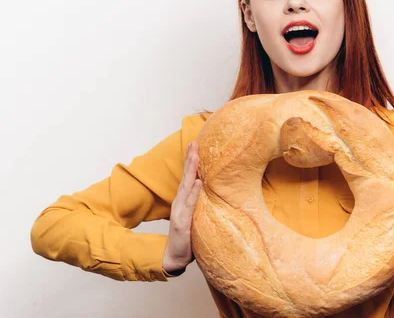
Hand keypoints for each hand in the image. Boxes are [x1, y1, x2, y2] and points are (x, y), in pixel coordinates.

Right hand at [162, 141, 202, 273]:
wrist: (175, 258)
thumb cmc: (187, 238)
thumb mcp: (196, 217)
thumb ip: (200, 205)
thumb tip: (212, 194)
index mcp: (184, 201)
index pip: (189, 177)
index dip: (192, 161)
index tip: (196, 145)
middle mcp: (181, 203)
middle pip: (187, 177)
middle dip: (191, 159)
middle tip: (194, 142)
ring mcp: (180, 212)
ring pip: (187, 187)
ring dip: (191, 170)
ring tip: (196, 156)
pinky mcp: (182, 223)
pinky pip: (190, 206)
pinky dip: (194, 193)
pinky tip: (198, 182)